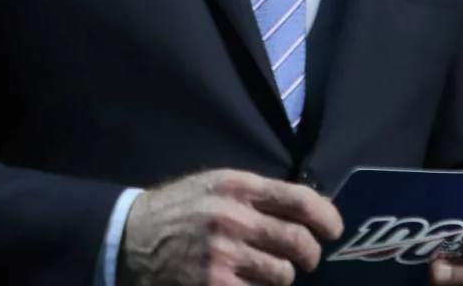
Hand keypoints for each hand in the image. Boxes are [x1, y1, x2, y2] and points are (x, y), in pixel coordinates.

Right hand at [118, 168, 343, 285]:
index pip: (300, 200)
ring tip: (263, 272)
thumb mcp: (214, 187)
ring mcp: (224, 256)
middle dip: (309, 255)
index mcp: (237, 187)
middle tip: (304, 259)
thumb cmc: (178, 210)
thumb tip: (306, 212)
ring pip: (284, 276)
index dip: (326, 217)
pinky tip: (245, 283)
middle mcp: (233, 219)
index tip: (334, 229)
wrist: (129, 240)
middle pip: (299, 242)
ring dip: (280, 278)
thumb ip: (256, 196)